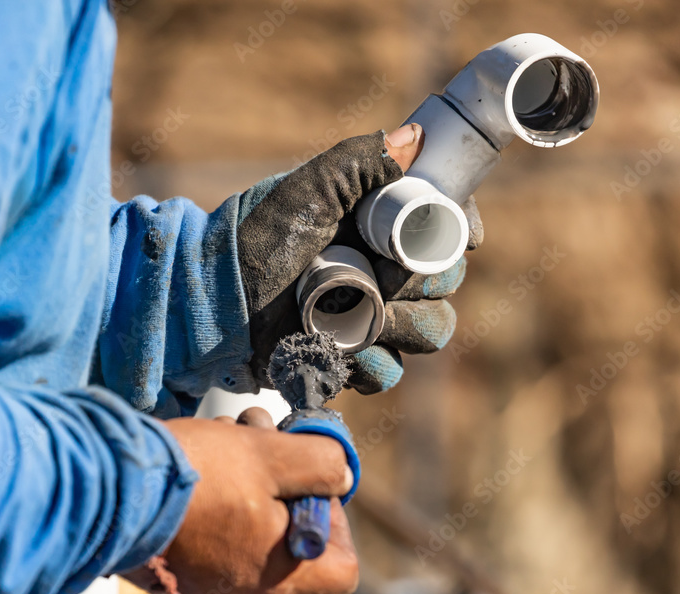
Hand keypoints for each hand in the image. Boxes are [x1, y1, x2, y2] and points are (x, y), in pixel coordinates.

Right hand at [128, 408, 357, 593]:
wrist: (102, 487)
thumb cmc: (193, 475)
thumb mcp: (272, 455)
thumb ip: (321, 467)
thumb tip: (340, 477)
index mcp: (275, 579)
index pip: (341, 573)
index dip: (339, 525)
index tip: (314, 486)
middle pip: (292, 542)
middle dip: (286, 481)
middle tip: (268, 438)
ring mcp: (205, 589)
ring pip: (251, 529)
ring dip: (252, 476)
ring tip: (232, 432)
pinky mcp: (174, 571)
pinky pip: (216, 535)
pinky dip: (220, 494)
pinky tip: (204, 455)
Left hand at [237, 124, 483, 392]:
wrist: (216, 299)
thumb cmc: (258, 237)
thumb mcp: (308, 191)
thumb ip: (359, 164)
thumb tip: (415, 137)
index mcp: (382, 228)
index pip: (446, 229)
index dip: (459, 232)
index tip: (463, 236)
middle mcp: (387, 272)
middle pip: (447, 284)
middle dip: (424, 282)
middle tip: (384, 273)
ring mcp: (373, 319)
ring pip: (430, 331)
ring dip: (404, 325)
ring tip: (362, 314)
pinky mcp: (353, 359)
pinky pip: (389, 371)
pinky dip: (372, 364)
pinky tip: (345, 350)